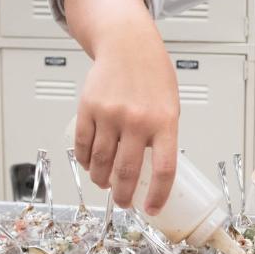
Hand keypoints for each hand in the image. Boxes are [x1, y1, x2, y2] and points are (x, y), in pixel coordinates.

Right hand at [74, 25, 179, 213]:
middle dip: (124, 195)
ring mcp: (111, 114)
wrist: (128, 44)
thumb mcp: (170, 105)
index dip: (159, 195)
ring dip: (102, 180)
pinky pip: (83, 145)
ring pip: (102, 162)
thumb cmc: (153, 75)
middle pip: (127, 171)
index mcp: (165, 122)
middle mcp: (137, 120)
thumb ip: (162, 135)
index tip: (152, 209)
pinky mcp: (89, 108)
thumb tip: (153, 170)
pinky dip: (86, 161)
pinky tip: (91, 166)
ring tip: (106, 185)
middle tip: (124, 202)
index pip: (165, 168)